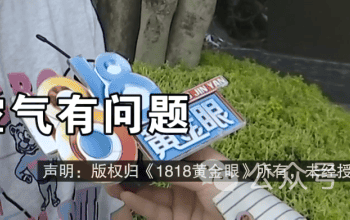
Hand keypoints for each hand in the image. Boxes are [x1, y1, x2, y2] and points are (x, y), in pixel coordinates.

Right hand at [108, 147, 227, 219]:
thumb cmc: (235, 196)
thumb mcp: (208, 176)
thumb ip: (180, 170)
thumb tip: (154, 163)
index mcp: (203, 164)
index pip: (175, 150)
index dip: (156, 145)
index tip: (135, 139)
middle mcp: (191, 181)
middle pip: (159, 172)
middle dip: (138, 169)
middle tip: (118, 163)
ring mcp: (183, 202)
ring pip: (152, 192)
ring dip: (132, 187)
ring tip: (114, 181)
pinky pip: (154, 211)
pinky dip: (139, 204)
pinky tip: (126, 196)